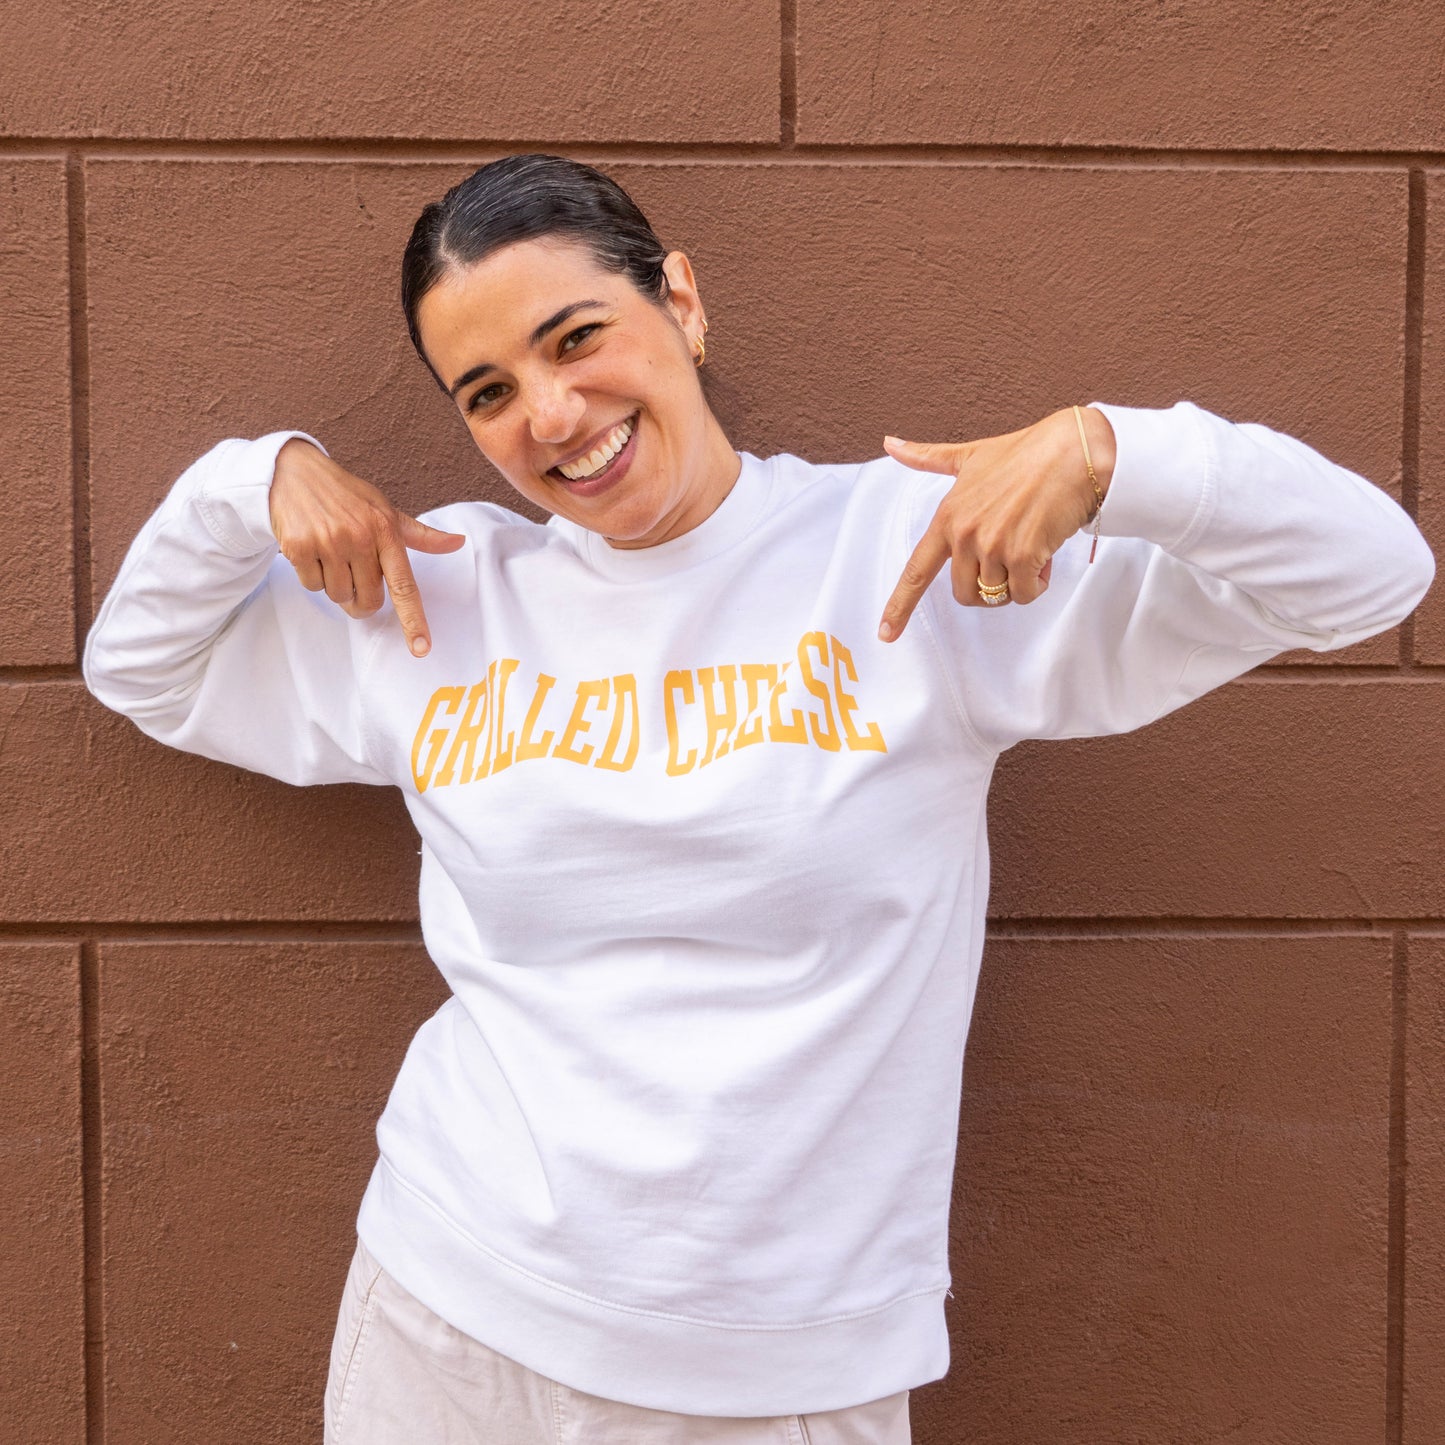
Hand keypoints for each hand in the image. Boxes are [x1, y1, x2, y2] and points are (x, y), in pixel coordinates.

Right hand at [269, 439, 466, 656]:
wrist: (294, 473)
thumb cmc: (348, 496)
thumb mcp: (386, 510)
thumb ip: (420, 535)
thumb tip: (458, 543)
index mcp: (387, 531)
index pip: (405, 585)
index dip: (413, 620)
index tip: (421, 648)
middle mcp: (360, 537)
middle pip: (368, 600)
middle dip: (361, 599)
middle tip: (354, 576)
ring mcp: (329, 542)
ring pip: (338, 596)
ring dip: (335, 585)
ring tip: (331, 554)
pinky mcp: (299, 547)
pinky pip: (312, 585)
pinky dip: (312, 575)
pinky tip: (312, 550)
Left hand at [877, 406, 1115, 640]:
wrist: (1072, 452)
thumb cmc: (1025, 453)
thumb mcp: (970, 456)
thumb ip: (929, 459)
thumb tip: (889, 444)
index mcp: (948, 517)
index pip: (916, 571)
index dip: (899, 606)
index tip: (885, 634)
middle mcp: (965, 534)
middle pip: (965, 594)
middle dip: (988, 586)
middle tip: (1010, 556)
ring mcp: (992, 546)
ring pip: (997, 595)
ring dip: (1018, 580)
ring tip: (1032, 545)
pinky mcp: (1022, 555)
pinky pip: (1025, 594)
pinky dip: (1038, 583)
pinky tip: (1046, 554)